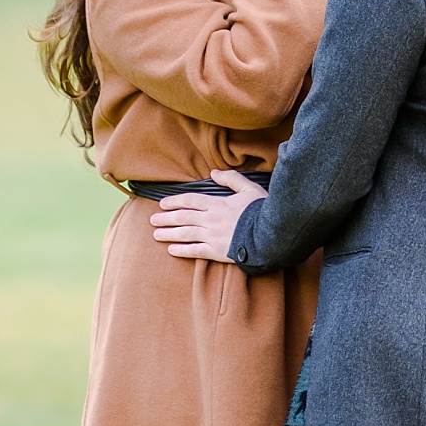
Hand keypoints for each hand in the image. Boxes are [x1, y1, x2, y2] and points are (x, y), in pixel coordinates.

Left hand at [149, 170, 265, 264]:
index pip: (190, 201)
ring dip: (169, 234)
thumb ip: (231, 179)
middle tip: (152, 220)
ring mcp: (213, 236)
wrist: (272, 234)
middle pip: (183, 217)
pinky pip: (196, 251)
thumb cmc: (263, 210)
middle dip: (166, 218)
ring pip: (185, 234)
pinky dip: (182, 251)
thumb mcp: (249, 189)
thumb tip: (214, 173)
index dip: (174, 201)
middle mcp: (211, 219)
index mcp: (218, 203)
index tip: (162, 204)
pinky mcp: (218, 252)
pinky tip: (171, 251)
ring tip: (156, 235)